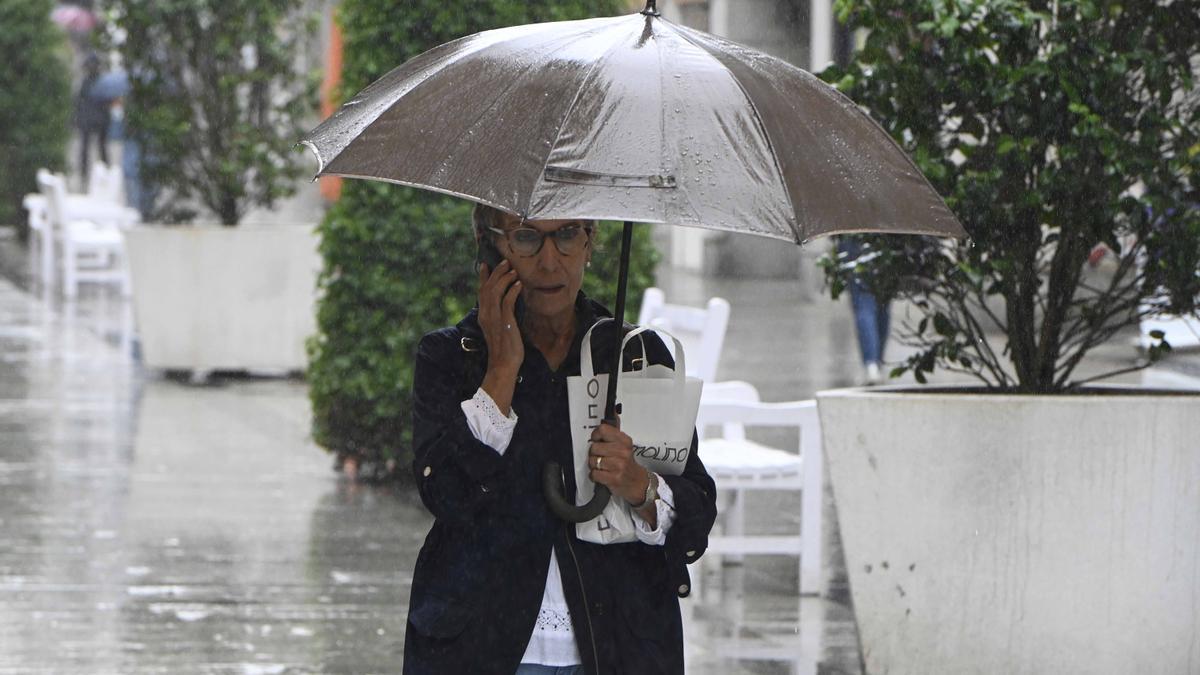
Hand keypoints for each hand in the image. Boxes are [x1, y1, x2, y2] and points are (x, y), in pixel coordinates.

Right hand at [477, 260, 522, 413]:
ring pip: (496, 291)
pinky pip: (507, 302)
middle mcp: (486, 315)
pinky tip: (519, 284)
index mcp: (483, 316)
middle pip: (487, 287)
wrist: (503, 365)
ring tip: (513, 270)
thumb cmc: (504, 349)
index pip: (481, 292)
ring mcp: (495, 319)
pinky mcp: (505, 323)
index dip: (484, 277)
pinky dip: (513, 291)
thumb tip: (506, 303)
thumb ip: (499, 316)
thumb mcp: (498, 329)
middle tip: (505, 262)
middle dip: (496, 273)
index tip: (486, 264)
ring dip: (505, 278)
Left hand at [588, 421, 649, 504]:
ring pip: (593, 461)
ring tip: (603, 467)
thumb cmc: (627, 464)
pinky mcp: (614, 478)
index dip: (595, 436)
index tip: (597, 440)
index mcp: (624, 440)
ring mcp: (619, 465)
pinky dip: (596, 476)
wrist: (638, 484)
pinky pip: (594, 474)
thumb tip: (613, 411)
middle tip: (602, 458)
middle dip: (594, 454)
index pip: (603, 430)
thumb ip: (615, 431)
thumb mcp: (624, 445)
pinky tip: (603, 475)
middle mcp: (622, 451)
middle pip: (594, 447)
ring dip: (594, 466)